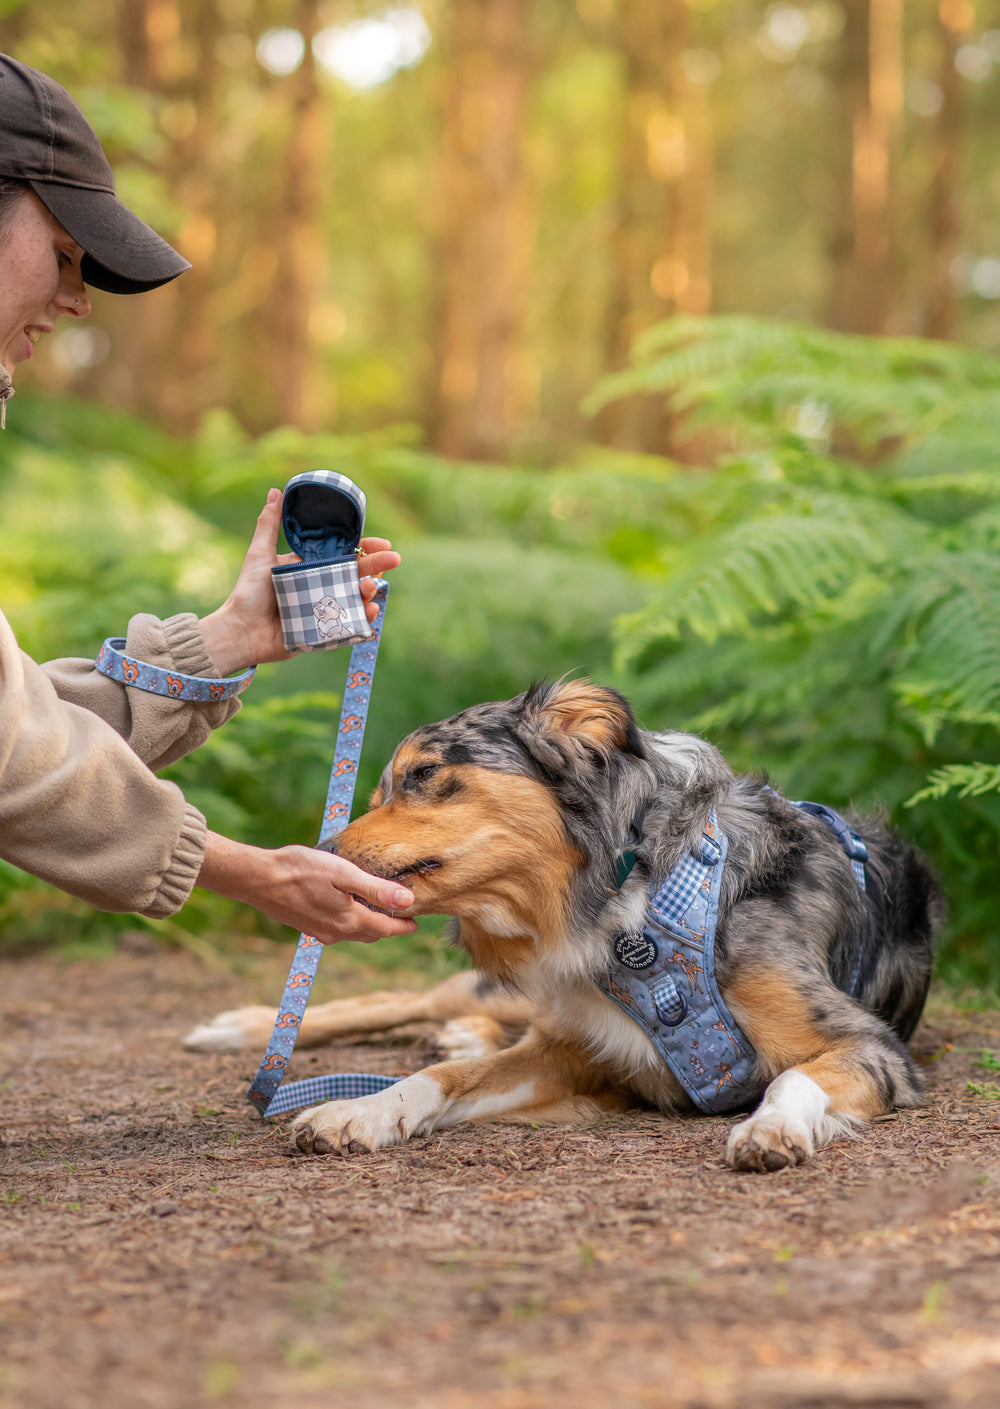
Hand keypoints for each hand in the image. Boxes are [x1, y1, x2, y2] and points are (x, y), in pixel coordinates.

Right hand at [196, 832, 417, 943]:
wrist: (258, 879)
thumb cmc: (301, 870)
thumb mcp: (344, 874)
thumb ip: (376, 889)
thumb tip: (409, 901)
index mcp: (350, 921)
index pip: (387, 929)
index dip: (405, 925)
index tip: (417, 920)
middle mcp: (336, 933)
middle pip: (372, 934)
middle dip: (390, 926)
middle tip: (402, 912)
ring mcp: (320, 932)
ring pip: (354, 933)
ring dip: (370, 924)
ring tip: (379, 908)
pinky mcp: (307, 926)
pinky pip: (338, 929)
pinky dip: (351, 921)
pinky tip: (348, 906)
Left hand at [198, 488, 400, 675]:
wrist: (240, 630)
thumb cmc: (248, 592)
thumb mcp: (260, 554)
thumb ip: (269, 524)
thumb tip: (275, 491)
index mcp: (311, 568)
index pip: (344, 554)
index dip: (365, 548)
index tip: (383, 543)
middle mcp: (321, 587)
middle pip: (356, 575)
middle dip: (377, 566)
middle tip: (395, 560)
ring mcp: (325, 610)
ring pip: (356, 599)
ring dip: (369, 591)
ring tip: (370, 587)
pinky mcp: (325, 632)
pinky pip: (350, 626)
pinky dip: (363, 620)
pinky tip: (369, 611)